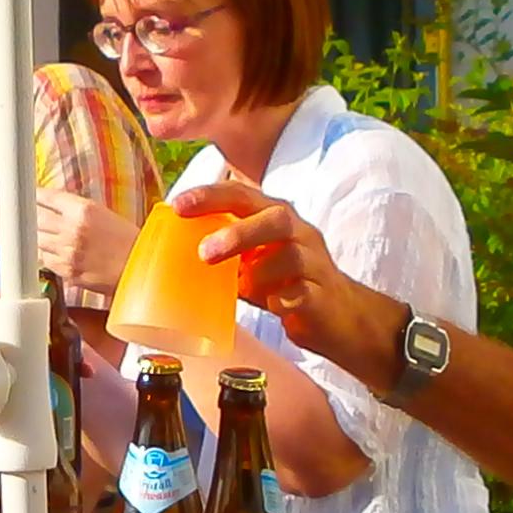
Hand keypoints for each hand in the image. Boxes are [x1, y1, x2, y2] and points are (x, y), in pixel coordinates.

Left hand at [37, 193, 139, 309]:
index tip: (29, 195)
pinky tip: (53, 253)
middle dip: (31, 216)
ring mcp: (67, 251)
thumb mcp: (104, 215)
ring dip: (37, 237)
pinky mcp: (66, 271)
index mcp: (83, 210)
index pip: (47, 197)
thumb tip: (52, 206)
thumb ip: (76, 210)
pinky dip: (46, 256)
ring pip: (36, 240)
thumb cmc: (127, 242)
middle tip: (28, 215)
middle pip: (35, 218)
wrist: (139, 269)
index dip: (35, 195)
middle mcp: (72, 229)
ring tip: (43, 235)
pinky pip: (45, 261)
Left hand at [168, 176, 401, 384]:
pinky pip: (303, 293)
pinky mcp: (322, 295)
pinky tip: (272, 304)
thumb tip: (172, 254)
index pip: (243, 196)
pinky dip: (283, 298)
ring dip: (259, 272)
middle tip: (205, 252)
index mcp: (275, 219)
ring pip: (291, 255)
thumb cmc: (287, 283)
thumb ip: (224, 254)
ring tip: (241, 287)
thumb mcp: (252, 263)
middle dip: (238, 232)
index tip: (178, 205)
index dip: (211, 196)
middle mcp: (298, 234)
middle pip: (275, 218)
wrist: (340, 316)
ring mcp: (314, 264)